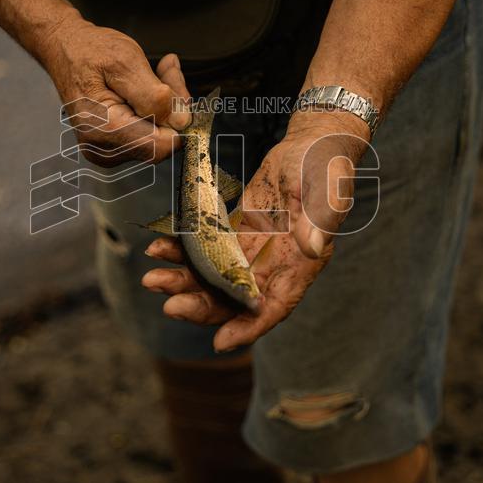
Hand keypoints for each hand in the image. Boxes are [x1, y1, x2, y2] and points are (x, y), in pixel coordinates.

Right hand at [37, 13, 190, 165]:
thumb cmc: (88, 51)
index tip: (171, 85)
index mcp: (105, 130)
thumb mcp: (125, 62)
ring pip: (157, 137)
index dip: (175, 116)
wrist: (65, 49)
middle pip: (161, 141)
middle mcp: (104, 149)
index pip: (162, 145)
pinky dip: (153, 110)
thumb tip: (181, 121)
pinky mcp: (113, 145)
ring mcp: (107, 150)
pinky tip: (144, 88)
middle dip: (170, 106)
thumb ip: (154, 96)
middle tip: (165, 71)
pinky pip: (147, 134)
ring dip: (163, 105)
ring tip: (153, 73)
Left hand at [142, 111, 371, 351]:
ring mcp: (255, 247)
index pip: (276, 305)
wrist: (314, 142)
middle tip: (169, 306)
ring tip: (152, 279)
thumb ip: (321, 220)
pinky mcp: (239, 229)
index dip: (249, 326)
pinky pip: (208, 246)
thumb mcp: (329, 189)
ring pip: (216, 275)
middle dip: (202, 305)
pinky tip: (159, 248)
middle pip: (236, 297)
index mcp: (303, 262)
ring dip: (185, 280)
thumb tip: (311, 247)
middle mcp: (277, 263)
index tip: (220, 341)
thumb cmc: (328, 165)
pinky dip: (184, 250)